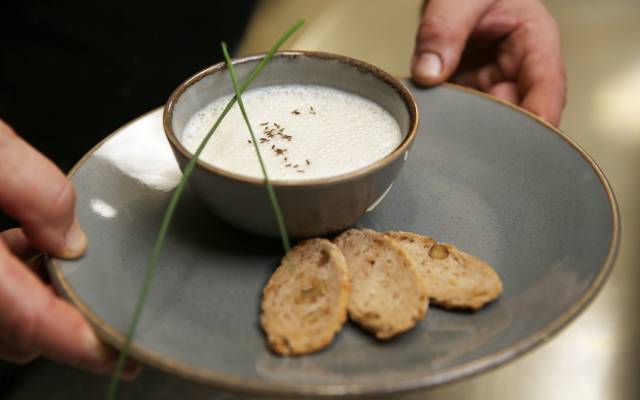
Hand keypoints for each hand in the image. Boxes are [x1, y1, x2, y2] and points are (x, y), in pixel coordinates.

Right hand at [0, 119, 138, 377]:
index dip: (85, 344)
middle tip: (96, 277)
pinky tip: (15, 242)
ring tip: (50, 246)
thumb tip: (72, 240)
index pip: (31, 323)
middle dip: (64, 313)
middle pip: (17, 331)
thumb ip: (30, 187)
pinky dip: (9, 281)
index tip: (125, 355)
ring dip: (35, 295)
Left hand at [411, 0, 565, 125]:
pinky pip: (457, 116)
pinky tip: (432, 124)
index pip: (547, 88)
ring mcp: (489, 86)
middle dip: (494, 131)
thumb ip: (442, 29)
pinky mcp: (465, 93)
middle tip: (465, 138)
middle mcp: (516, 71)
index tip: (520, 140)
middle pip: (517, 115)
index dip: (539, 118)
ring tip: (443, 127)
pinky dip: (445, 121)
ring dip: (464, 128)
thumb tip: (428, 73)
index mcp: (534, 43)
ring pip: (485, 122)